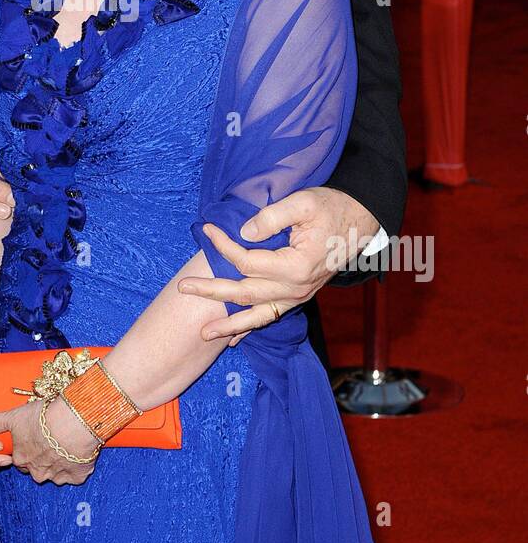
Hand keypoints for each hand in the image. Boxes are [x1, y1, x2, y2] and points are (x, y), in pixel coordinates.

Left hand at [0, 397, 100, 486]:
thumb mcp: (14, 416)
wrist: (74, 423)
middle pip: (37, 468)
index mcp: (21, 459)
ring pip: (56, 472)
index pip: (19, 460)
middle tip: (50, 439)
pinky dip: (76, 465)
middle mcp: (37, 472)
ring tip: (65, 441)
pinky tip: (77, 450)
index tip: (34, 439)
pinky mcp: (76, 476)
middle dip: (42, 458)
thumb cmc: (43, 418)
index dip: (26, 449)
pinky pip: (75, 474)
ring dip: (59, 461)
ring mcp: (57, 476)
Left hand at [178, 187, 379, 344]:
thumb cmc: (331, 208)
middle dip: (211, 291)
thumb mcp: (303, 203)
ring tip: (203, 333)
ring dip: (229, 325)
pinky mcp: (298, 296)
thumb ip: (271, 218)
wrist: (359, 220)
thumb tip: (243, 233)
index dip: (223, 246)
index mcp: (295, 266)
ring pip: (257, 314)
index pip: (247, 261)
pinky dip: (251, 328)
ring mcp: (298, 296)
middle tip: (183, 287)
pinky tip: (232, 339)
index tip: (207, 229)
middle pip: (245, 293)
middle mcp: (296, 288)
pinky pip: (271, 316)